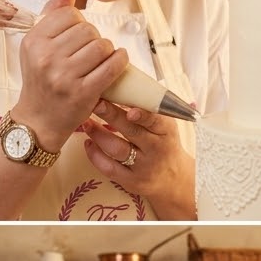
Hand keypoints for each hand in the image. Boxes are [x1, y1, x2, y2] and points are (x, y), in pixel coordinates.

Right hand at [15, 0, 129, 149]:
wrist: (39, 119)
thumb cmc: (41, 80)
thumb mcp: (36, 47)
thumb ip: (51, 17)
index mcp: (34, 41)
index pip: (69, 15)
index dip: (79, 23)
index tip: (78, 36)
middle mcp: (47, 57)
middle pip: (88, 30)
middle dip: (94, 38)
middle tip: (90, 51)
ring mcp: (65, 76)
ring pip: (102, 46)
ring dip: (108, 50)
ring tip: (101, 59)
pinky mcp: (84, 92)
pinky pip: (112, 66)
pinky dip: (121, 60)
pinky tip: (119, 60)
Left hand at [82, 99, 195, 218]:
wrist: (173, 178)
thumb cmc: (164, 143)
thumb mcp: (165, 126)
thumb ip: (148, 109)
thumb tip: (120, 79)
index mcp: (165, 132)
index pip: (155, 121)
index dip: (142, 115)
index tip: (129, 109)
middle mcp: (156, 149)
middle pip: (132, 132)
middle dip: (112, 116)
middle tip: (96, 103)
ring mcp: (143, 167)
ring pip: (117, 149)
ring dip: (98, 134)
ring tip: (86, 123)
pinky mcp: (131, 181)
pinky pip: (109, 168)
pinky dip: (95, 155)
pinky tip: (88, 144)